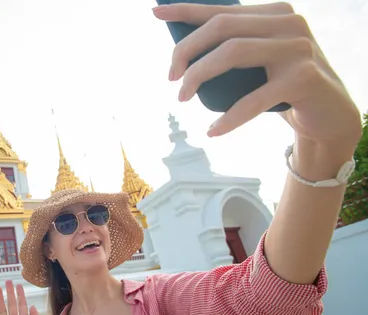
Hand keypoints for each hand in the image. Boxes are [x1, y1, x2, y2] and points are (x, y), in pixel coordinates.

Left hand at [153, 2, 361, 149]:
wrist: (330, 115)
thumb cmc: (283, 88)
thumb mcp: (260, 63)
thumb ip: (235, 49)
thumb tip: (184, 54)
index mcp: (274, 14)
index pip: (222, 10)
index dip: (186, 11)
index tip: (157, 14)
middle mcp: (288, 23)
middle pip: (220, 27)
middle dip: (186, 51)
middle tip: (171, 78)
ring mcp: (298, 48)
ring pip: (231, 53)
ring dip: (197, 76)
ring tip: (182, 98)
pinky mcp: (303, 78)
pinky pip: (253, 99)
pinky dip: (229, 118)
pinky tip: (213, 131)